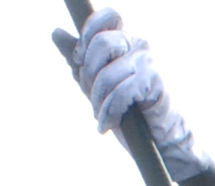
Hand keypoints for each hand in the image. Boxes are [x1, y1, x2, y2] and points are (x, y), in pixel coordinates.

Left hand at [50, 7, 209, 179]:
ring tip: (101, 117)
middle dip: (88, 74)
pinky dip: (109, 111)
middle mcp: (139, 44)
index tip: (80, 60)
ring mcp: (148, 62)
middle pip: (100, 43)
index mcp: (125, 39)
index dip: (87, 35)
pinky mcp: (153, 82)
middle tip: (91, 97)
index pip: (105, 17)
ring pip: (107, 72)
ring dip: (98, 100)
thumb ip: (77, 58)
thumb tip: (56, 32)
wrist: (158, 139)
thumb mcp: (96, 82)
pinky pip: (120, 92)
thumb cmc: (129, 110)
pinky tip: (107, 124)